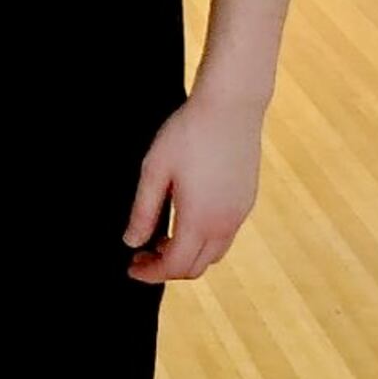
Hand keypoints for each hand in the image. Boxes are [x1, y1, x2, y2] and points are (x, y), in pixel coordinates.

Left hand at [122, 91, 264, 283]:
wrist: (231, 105)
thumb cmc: (188, 133)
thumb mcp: (154, 170)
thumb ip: (143, 211)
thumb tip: (131, 242)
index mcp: (200, 220)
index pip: (174, 266)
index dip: (150, 273)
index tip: (131, 267)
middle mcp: (225, 224)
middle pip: (195, 267)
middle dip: (166, 268)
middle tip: (142, 254)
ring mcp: (240, 213)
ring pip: (213, 254)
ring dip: (187, 254)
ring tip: (161, 237)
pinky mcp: (247, 200)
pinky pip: (225, 235)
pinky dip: (203, 240)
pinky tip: (186, 218)